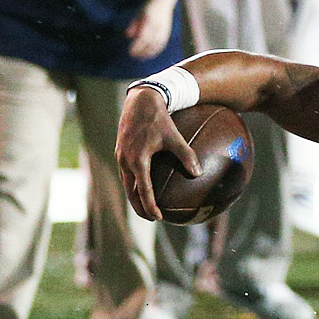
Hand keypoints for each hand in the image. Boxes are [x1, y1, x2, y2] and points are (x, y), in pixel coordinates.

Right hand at [116, 84, 199, 221]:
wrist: (140, 100)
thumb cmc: (158, 118)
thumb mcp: (174, 136)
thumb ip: (186, 155)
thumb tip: (198, 173)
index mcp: (137, 160)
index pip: (143, 191)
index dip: (150, 206)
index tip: (158, 217)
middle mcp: (125, 161)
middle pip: (130, 192)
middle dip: (139, 208)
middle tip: (151, 218)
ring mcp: (120, 156)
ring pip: (126, 183)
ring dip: (135, 196)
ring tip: (145, 206)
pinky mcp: (120, 151)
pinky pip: (125, 173)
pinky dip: (133, 183)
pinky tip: (142, 184)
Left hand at [126, 0, 176, 60]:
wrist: (163, 2)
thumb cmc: (149, 7)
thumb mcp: (138, 14)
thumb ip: (133, 25)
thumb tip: (128, 36)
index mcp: (149, 22)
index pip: (143, 38)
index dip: (137, 47)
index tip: (131, 52)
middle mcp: (157, 27)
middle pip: (150, 44)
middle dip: (142, 52)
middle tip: (134, 56)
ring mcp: (163, 31)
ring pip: (156, 46)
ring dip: (149, 53)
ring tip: (141, 57)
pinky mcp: (167, 33)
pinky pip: (162, 45)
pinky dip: (156, 51)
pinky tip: (150, 54)